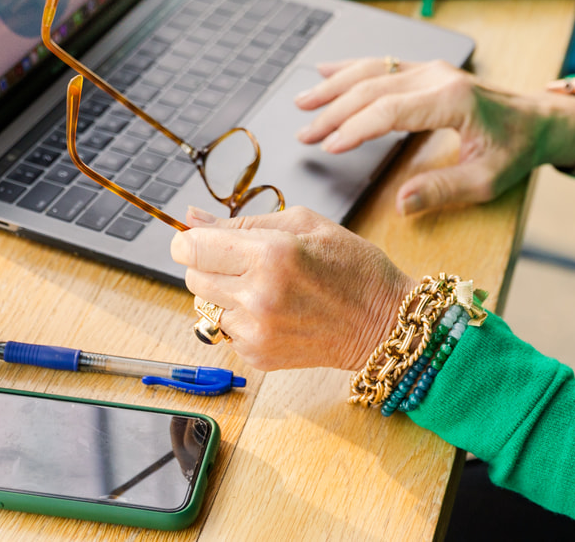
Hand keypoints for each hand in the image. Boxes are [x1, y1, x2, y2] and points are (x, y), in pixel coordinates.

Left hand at [171, 206, 411, 371]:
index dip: (190, 240)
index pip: (191, 248)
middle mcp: (257, 296)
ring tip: (264, 286)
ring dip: (224, 292)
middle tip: (244, 260)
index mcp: (270, 254)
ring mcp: (255, 331)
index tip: (201, 239)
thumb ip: (242, 221)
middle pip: (191, 277)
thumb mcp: (304, 223)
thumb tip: (190, 218)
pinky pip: (225, 329)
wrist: (383, 323)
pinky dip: (240, 317)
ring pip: (204, 305)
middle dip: (209, 263)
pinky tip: (274, 310)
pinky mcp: (257, 355)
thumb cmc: (352, 267)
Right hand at [294, 58, 574, 215]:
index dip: (355, 128)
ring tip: (303, 103)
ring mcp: (432, 69)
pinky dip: (351, 67)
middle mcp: (438, 77)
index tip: (328, 147)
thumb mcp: (487, 181)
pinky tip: (325, 70)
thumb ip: (443, 191)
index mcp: (452, 101)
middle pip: (373, 88)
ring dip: (335, 86)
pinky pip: (383, 63)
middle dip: (334, 111)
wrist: (541, 120)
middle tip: (303, 134)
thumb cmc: (517, 150)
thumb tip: (401, 204)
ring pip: (373, 70)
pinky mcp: (429, 70)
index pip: (389, 111)